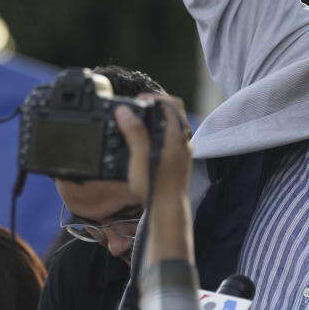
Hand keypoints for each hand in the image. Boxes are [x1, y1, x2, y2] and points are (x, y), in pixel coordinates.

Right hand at [115, 95, 193, 262]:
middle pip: (173, 114)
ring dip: (157, 121)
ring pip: (173, 127)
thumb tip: (125, 111)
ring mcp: (183, 152)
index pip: (172, 104)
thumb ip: (134, 133)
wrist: (168, 211)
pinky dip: (159, 134)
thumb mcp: (140, 157)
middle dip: (155, 108)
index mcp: (176, 136)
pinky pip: (171, 140)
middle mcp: (184, 142)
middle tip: (136, 110)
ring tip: (138, 125)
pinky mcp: (180, 162)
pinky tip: (146, 144)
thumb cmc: (156, 186)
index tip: (138, 100)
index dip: (155, 98)